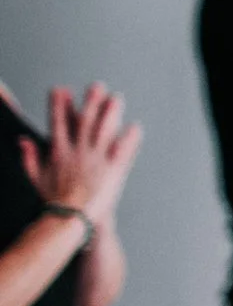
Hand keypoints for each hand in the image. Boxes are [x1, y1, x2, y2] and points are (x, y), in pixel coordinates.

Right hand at [21, 83, 142, 227]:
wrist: (70, 219)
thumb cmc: (54, 201)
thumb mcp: (36, 177)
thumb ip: (30, 157)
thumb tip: (23, 139)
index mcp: (59, 153)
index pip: (58, 124)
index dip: (59, 105)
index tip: (60, 89)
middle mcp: (77, 154)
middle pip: (85, 122)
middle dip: (90, 102)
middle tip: (96, 86)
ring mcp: (96, 161)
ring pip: (104, 132)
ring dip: (111, 114)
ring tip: (117, 98)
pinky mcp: (112, 171)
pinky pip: (123, 152)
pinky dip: (129, 139)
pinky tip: (136, 127)